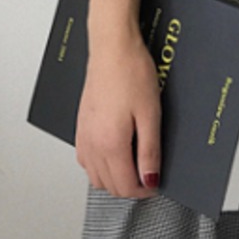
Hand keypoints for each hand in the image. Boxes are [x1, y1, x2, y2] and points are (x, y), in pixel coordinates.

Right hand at [74, 27, 162, 200]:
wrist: (112, 48)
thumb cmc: (131, 72)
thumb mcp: (150, 114)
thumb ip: (149, 151)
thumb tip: (150, 179)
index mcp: (110, 144)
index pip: (126, 186)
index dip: (145, 190)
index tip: (157, 181)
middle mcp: (92, 144)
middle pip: (109, 186)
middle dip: (131, 187)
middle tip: (149, 173)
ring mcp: (83, 136)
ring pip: (96, 177)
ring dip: (115, 178)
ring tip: (134, 164)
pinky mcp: (80, 126)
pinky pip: (86, 161)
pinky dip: (101, 166)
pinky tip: (115, 152)